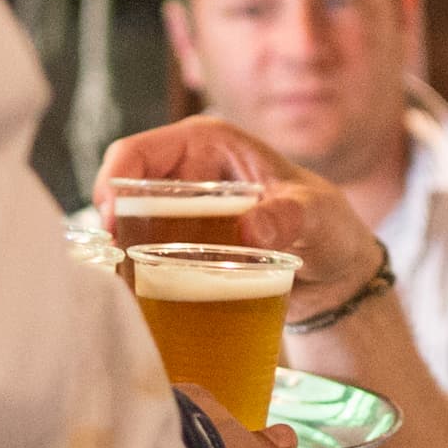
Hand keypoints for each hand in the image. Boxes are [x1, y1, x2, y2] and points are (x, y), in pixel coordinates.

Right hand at [93, 119, 378, 311]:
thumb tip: (251, 228)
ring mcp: (181, 212)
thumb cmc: (329, 227)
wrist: (336, 273)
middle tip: (119, 270)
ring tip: (129, 292)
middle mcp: (185, 172)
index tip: (111, 224)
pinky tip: (145, 304)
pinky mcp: (183, 248)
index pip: (138, 153)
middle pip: (123, 194)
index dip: (113, 183)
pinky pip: (147, 260)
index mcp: (207, 143)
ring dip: (124, 259)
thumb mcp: (316, 215)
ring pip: (130, 231)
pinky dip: (141, 280)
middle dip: (113, 230)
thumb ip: (289, 216)